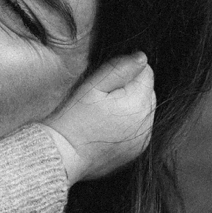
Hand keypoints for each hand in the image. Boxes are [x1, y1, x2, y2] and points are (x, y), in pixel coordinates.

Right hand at [36, 51, 154, 182]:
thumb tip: (142, 57)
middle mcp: (147, 123)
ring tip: (104, 114)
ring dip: (130, 107)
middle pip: (148, 92)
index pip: (146, 73)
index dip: (126, 72)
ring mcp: (143, 139)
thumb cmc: (74, 119)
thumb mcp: (92, 87)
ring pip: (144, 110)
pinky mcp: (136, 151)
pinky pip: (139, 129)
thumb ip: (119, 68)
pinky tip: (108, 127)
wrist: (63, 155)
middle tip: (103, 98)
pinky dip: (128, 124)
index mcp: (138, 103)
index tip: (106, 83)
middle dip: (131, 89)